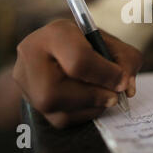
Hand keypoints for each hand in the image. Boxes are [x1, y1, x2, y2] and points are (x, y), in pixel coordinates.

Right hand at [13, 19, 142, 127]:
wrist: (59, 51)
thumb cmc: (88, 45)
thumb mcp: (110, 43)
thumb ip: (126, 59)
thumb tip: (126, 87)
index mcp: (55, 33)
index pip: (78, 60)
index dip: (105, 75)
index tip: (121, 80)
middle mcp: (32, 54)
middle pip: (56, 91)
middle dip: (93, 96)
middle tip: (113, 95)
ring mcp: (25, 79)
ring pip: (55, 108)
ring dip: (89, 107)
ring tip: (105, 97)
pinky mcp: (30, 99)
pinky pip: (58, 118)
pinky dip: (82, 114)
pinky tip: (92, 102)